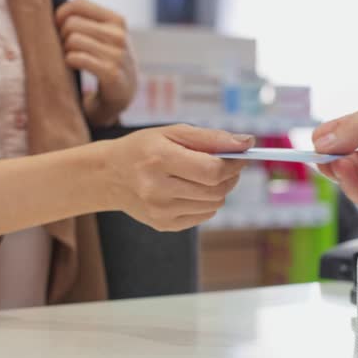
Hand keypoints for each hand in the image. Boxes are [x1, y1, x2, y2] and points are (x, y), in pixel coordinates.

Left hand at [56, 0, 136, 126]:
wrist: (122, 95)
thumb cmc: (105, 62)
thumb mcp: (103, 36)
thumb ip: (85, 22)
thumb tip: (56, 17)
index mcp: (117, 21)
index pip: (79, 4)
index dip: (61, 15)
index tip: (59, 30)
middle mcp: (120, 35)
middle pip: (71, 24)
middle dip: (62, 37)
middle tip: (67, 50)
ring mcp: (118, 55)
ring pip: (72, 40)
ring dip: (66, 52)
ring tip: (72, 60)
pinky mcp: (111, 73)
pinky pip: (77, 58)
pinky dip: (70, 62)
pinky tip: (74, 68)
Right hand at [105, 125, 253, 230]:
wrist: (109, 175)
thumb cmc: (144, 148)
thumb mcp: (173, 132)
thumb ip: (212, 137)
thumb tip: (248, 142)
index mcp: (160, 160)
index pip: (212, 171)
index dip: (234, 164)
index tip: (240, 156)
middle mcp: (157, 189)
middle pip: (216, 190)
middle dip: (230, 176)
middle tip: (229, 165)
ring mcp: (160, 211)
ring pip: (214, 204)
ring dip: (220, 189)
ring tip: (206, 176)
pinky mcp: (163, 225)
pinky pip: (203, 216)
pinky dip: (207, 203)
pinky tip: (193, 190)